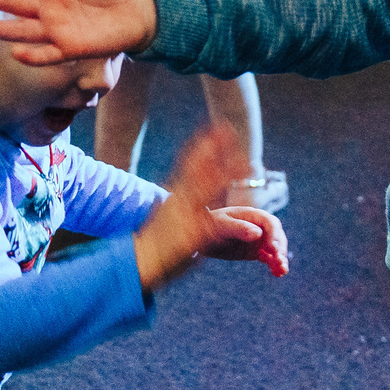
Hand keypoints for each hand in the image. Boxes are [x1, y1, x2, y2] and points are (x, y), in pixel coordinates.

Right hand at [132, 126, 274, 290]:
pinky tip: (253, 230)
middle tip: (230, 128)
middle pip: (200, 169)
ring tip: (247, 162)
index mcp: (174, 196)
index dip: (204, 145)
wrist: (135, 263)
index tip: (217, 126)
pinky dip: (237, 230)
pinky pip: (219, 233)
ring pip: (210, 191)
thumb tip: (175, 196)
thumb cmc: (150, 244)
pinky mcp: (193, 240)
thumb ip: (176, 205)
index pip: (189, 163)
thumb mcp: (164, 218)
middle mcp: (179, 201)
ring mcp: (186, 218)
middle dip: (216, 149)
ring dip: (228, 174)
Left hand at [204, 206, 288, 276]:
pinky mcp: (256, 251)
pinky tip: (278, 274)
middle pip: (277, 236)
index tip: (273, 249)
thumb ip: (239, 228)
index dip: (274, 235)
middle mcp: (259, 226)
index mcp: (252, 215)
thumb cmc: (210, 226)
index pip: (270, 223)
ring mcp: (259, 239)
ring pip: (275, 248)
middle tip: (279, 261)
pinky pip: (269, 258)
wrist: (201, 236)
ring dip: (281, 259)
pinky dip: (274, 265)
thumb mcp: (221, 226)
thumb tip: (258, 233)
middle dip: (280, 248)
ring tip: (282, 271)